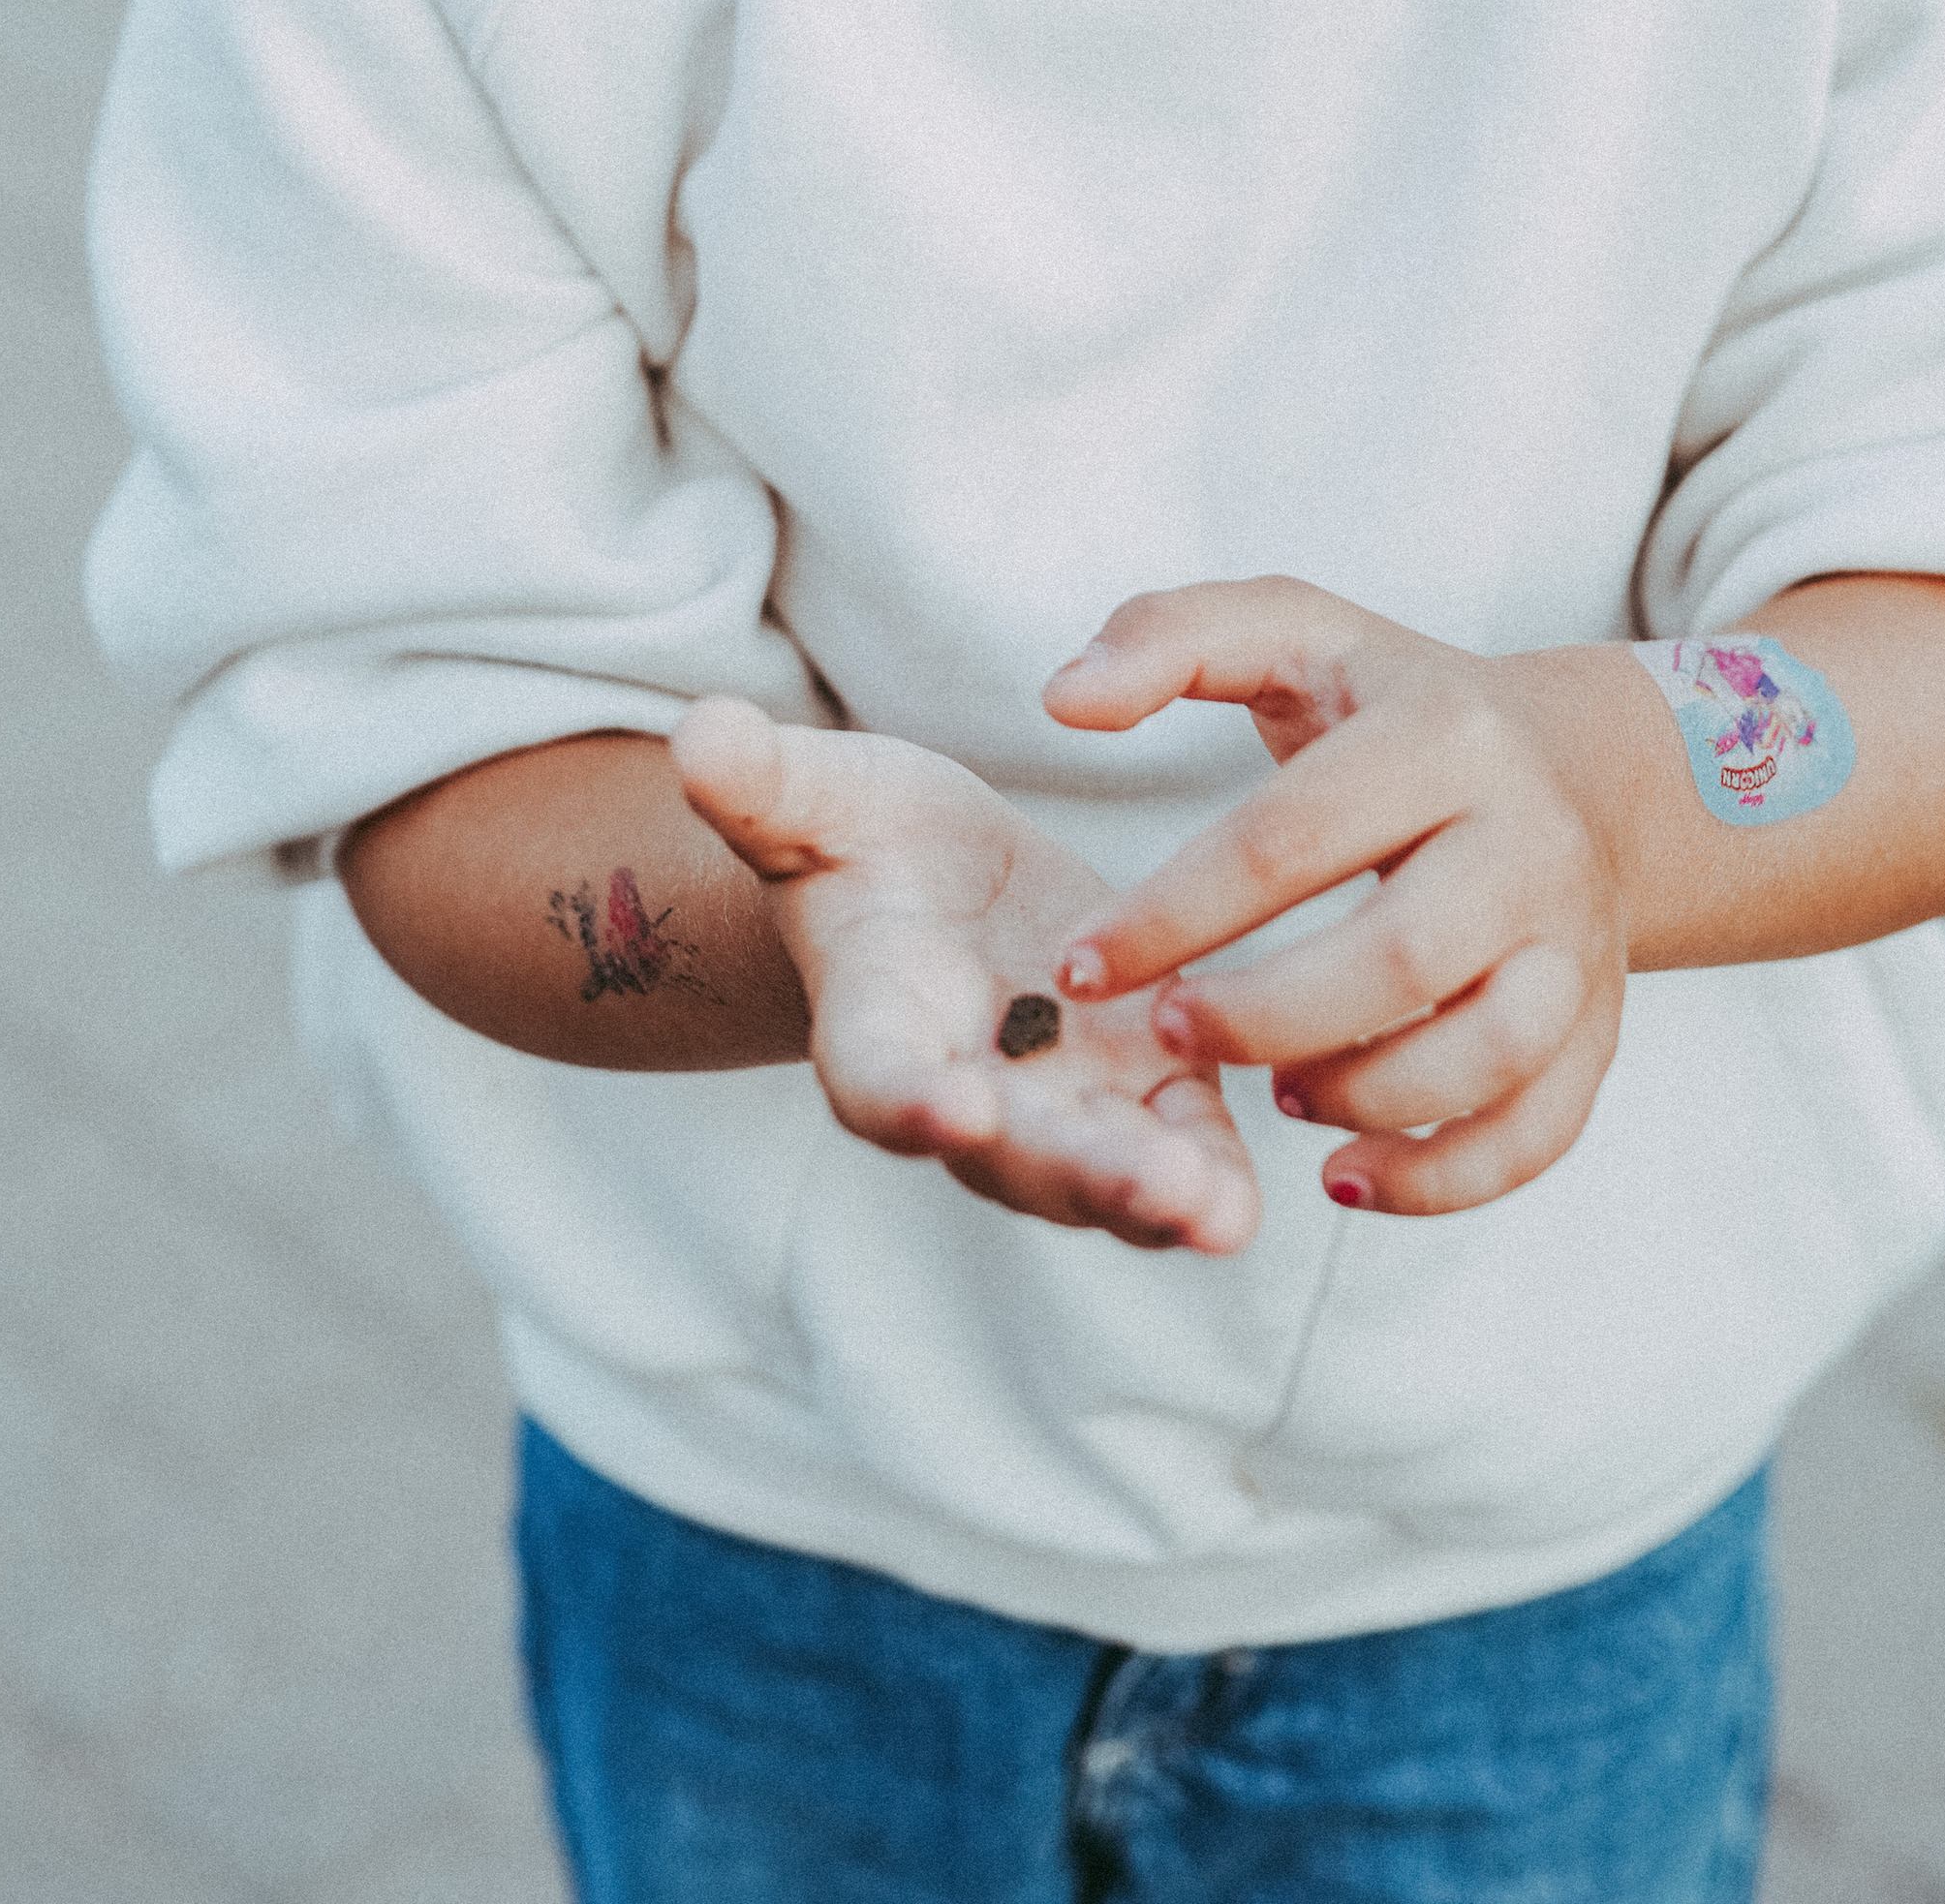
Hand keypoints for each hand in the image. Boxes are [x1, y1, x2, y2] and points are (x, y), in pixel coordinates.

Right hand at [672, 696, 1259, 1253]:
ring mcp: (1052, 1104)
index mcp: (871, 1025)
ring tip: (1211, 1214)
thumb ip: (761, 782)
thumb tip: (701, 730)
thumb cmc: (859, 839)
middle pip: (1010, 1153)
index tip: (952, 1104)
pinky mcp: (1136, 1087)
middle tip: (1143, 1188)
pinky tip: (1243, 1208)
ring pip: (1098, 1171)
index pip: (880, 1077)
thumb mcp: (813, 797)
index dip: (910, 1097)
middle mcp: (960, 1092)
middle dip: (1075, 1171)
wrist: (931, 887)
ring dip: (1153, 1197)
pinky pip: (1172, 1147)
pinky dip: (1207, 1179)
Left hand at [1042, 581, 1632, 1217]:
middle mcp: (1527, 840)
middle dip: (1265, 1013)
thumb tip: (1063, 697)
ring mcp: (1574, 941)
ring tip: (1271, 1091)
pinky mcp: (1599, 1028)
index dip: (1172, 911)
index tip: (1081, 967)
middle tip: (1169, 1035)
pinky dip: (1443, 1177)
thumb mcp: (1295, 631)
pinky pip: (1538, 1132)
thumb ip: (1167, 637)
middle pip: (1401, 955)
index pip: (1291, 836)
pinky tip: (1344, 1175)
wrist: (1586, 766)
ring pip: (1487, 1054)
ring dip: (1360, 1095)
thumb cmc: (1399, 706)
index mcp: (1441, 736)